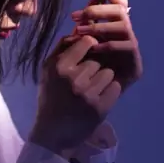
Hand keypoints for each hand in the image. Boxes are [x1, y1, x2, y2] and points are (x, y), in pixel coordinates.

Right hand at [29, 35, 121, 155]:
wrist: (52, 132)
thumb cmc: (51, 96)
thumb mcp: (48, 70)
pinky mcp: (100, 108)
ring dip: (103, 78)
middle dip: (95, 66)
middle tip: (86, 77)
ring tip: (92, 87)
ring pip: (108, 72)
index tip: (89, 51)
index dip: (91, 45)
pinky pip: (115, 88)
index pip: (87, 41)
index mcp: (59, 67)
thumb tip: (79, 30)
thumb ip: (62, 49)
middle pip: (98, 59)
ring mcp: (88, 95)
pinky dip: (110, 91)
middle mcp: (73, 79)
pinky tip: (98, 97)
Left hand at [71, 0, 142, 90]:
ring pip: (124, 25)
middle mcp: (124, 36)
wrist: (81, 105)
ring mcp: (131, 50)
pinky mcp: (135, 66)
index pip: (117, 3)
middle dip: (97, 10)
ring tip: (80, 31)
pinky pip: (127, 46)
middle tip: (76, 17)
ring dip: (101, 25)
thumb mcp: (74, 45)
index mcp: (112, 28)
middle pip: (120, 10)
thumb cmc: (76, 73)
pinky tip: (94, 47)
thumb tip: (80, 3)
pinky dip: (109, 44)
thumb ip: (81, 24)